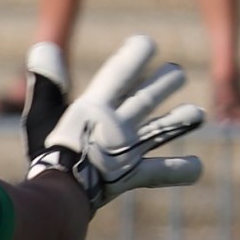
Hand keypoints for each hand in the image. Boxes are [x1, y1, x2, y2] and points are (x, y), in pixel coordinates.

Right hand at [26, 36, 206, 209]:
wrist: (57, 196)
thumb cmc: (46, 155)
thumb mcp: (41, 115)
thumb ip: (47, 82)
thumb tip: (45, 46)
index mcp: (94, 108)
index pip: (119, 73)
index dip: (135, 55)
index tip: (146, 43)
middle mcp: (116, 125)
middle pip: (147, 98)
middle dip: (165, 83)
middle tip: (177, 73)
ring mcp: (128, 150)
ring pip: (163, 129)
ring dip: (181, 119)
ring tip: (198, 114)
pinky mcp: (133, 175)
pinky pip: (163, 172)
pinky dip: (181, 171)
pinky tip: (197, 168)